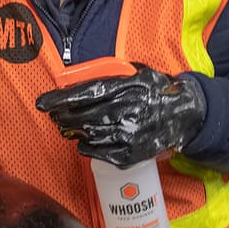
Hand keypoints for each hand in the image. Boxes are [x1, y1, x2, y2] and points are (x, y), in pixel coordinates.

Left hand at [35, 66, 206, 167]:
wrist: (186, 114)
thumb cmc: (157, 90)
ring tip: (66, 128)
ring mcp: (129, 134)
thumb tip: (77, 83)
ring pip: (89, 135)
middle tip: (54, 116)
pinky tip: (82, 142)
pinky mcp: (132, 153)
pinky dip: (86, 148)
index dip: (60, 99)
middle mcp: (127, 111)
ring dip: (73, 132)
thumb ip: (111, 77)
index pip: (85, 93)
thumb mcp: (138, 73)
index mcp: (127, 88)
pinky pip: (101, 153)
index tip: (42, 102)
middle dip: (63, 117)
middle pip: (83, 116)